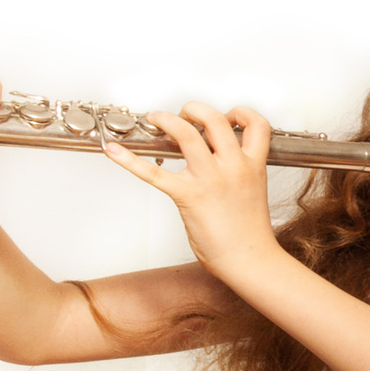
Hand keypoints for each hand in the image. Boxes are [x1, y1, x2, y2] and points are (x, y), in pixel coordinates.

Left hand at [102, 102, 280, 280]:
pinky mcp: (189, 196)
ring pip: (187, 133)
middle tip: (184, 115)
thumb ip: (236, 174)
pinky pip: (154, 174)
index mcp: (252, 165)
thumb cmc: (250, 235)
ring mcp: (210, 179)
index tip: (228, 116)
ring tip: (157, 118)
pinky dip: (129, 160)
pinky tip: (114, 151)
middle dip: (195, 109)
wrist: (250, 261)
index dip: (241, 113)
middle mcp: (233, 166)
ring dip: (168, 119)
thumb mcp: (252, 193)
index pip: (255, 124)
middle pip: (214, 119)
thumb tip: (217, 167)